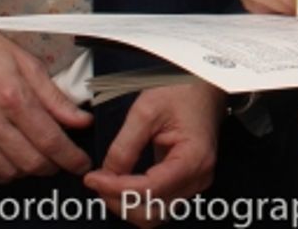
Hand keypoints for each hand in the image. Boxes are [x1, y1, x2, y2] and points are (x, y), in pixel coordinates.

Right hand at [0, 0, 92, 181]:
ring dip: (29, 170)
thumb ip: (55, 96)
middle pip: (31, 161)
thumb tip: (80, 119)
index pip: (49, 139)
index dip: (70, 157)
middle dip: (54, 166)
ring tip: (38, 154)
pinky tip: (12, 159)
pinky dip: (4, 173)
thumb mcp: (27, 63)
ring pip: (9, 172)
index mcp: (12, 95)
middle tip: (63, 158)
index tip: (81, 162)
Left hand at [84, 82, 225, 225]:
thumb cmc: (182, 90)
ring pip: (154, 213)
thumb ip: (125, 145)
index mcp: (193, 158)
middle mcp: (198, 177)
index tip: (94, 178)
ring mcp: (194, 181)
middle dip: (119, 202)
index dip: (116, 188)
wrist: (203, 83)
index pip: (149, 189)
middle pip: (152, 212)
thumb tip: (107, 173)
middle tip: (97, 182)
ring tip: (107, 183)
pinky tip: (121, 183)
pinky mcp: (186, 180)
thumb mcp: (147, 110)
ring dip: (127, 205)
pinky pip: (158, 202)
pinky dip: (137, 199)